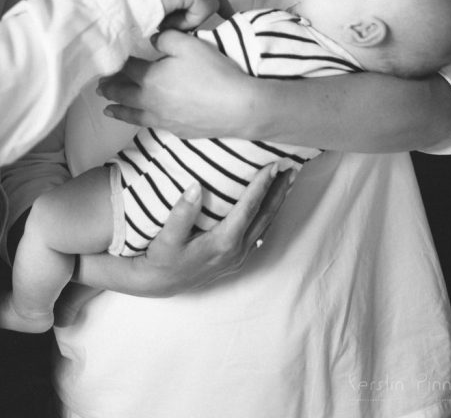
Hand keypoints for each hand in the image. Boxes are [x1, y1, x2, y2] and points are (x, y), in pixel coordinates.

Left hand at [98, 28, 258, 137]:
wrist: (238, 107)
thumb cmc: (214, 73)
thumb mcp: (190, 45)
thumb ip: (166, 38)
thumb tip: (151, 38)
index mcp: (150, 78)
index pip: (127, 68)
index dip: (116, 63)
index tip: (107, 60)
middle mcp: (151, 100)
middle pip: (124, 93)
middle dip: (110, 88)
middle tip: (99, 86)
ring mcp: (163, 118)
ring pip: (133, 114)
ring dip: (118, 109)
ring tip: (107, 108)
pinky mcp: (176, 130)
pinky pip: (150, 124)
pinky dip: (137, 122)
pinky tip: (139, 120)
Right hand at [117, 166, 292, 296]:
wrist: (160, 283)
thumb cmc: (162, 258)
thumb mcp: (167, 237)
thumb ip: (182, 213)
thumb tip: (196, 186)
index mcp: (222, 242)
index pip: (248, 209)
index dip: (261, 186)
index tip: (272, 165)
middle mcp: (236, 250)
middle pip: (264, 216)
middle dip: (279, 191)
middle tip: (290, 167)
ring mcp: (238, 256)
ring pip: (265, 224)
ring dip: (277, 201)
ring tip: (287, 180)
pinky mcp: (235, 257)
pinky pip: (258, 232)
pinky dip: (267, 214)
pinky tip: (270, 204)